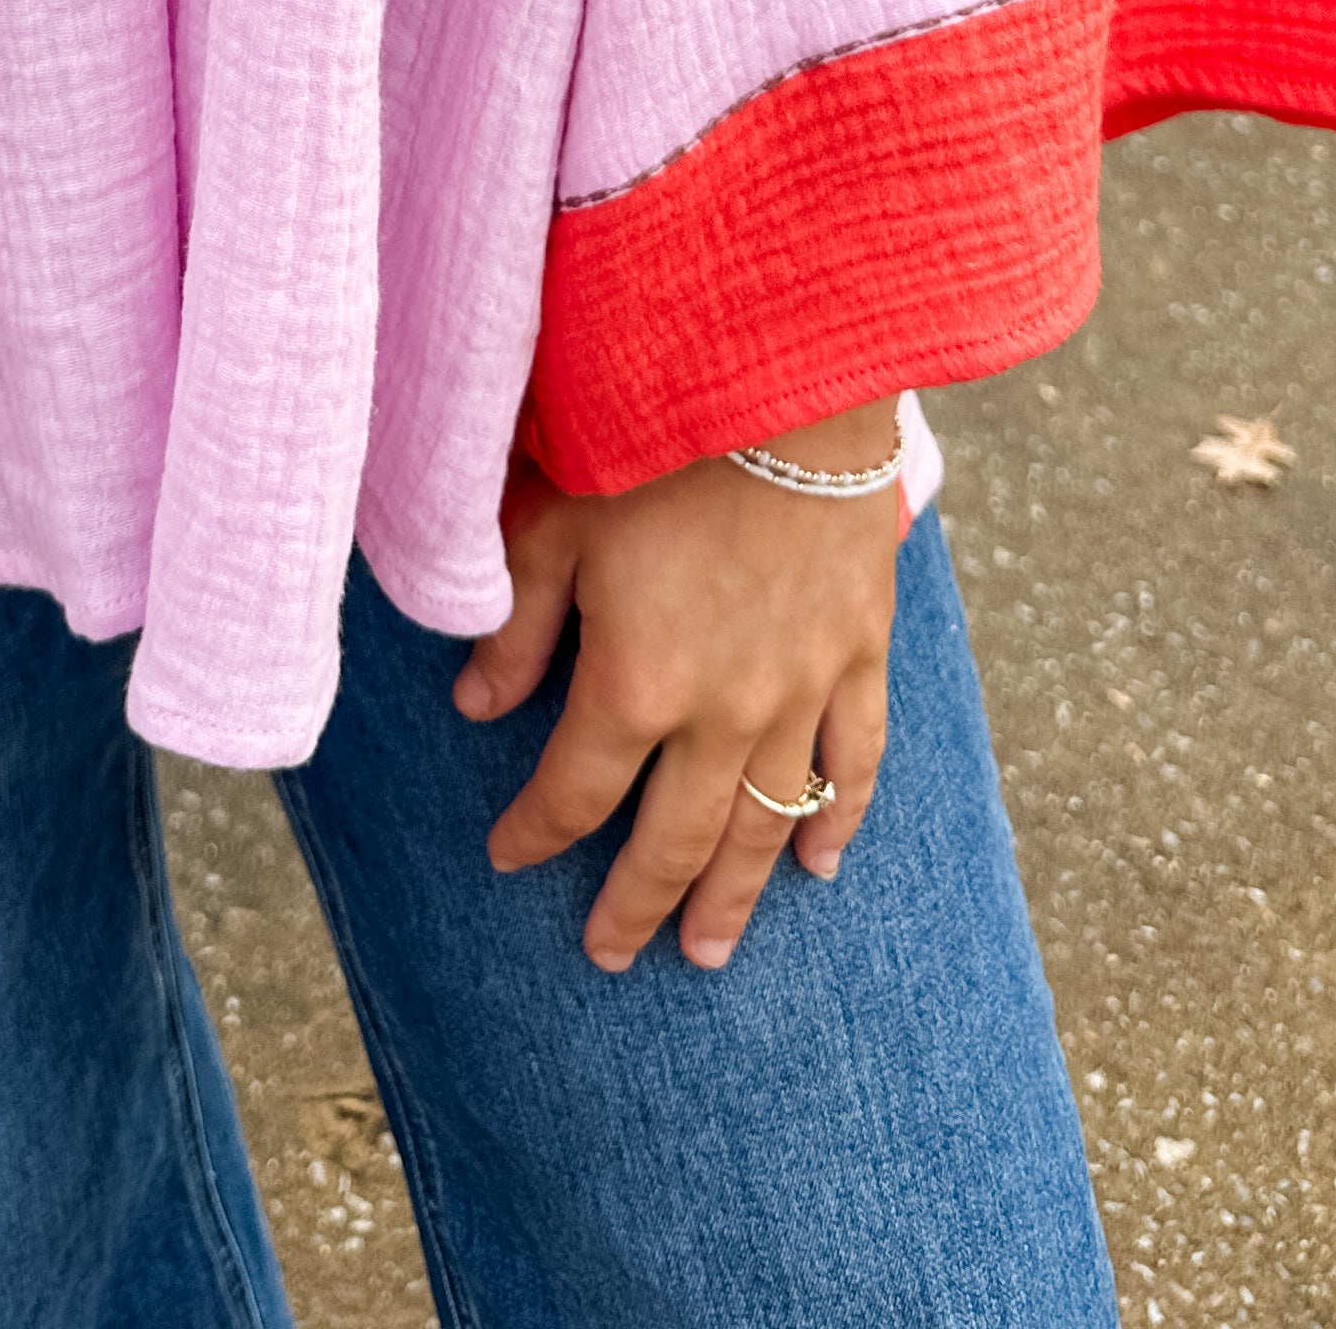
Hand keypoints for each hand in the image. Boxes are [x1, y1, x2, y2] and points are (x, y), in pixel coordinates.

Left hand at [455, 406, 900, 973]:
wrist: (789, 380)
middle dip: (635, 902)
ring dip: (734, 894)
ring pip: (764, 823)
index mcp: (636, 683)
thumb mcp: (557, 520)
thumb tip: (475, 705)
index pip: (574, 792)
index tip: (506, 856)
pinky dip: (837, 818)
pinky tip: (821, 863)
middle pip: (674, 838)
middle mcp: (724, 712)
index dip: (536, 833)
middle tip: (612, 955)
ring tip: (708, 951)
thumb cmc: (657, 438)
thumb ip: (517, 622)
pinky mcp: (860, 651)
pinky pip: (856, 760)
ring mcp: (802, 690)